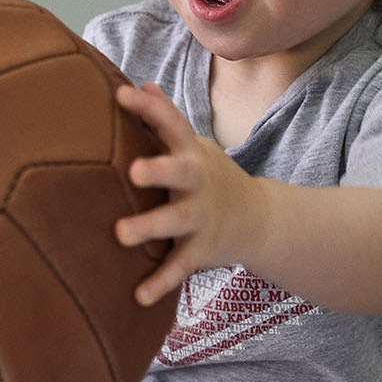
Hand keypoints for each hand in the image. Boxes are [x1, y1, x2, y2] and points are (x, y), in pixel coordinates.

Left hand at [113, 83, 261, 306]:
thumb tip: (142, 84)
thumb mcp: (194, 146)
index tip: (120, 95)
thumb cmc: (210, 176)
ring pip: (176, 222)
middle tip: (133, 171)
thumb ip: (166, 119)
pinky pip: (180, 267)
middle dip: (159, 169)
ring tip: (120, 234)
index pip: (171, 124)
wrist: (260, 219)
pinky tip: (138, 296)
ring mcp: (202, 217)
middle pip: (180, 172)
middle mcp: (198, 183)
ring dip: (149, 227)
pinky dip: (161, 283)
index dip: (148, 108)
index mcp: (191, 153)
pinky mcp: (202, 249)